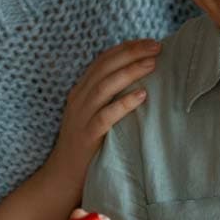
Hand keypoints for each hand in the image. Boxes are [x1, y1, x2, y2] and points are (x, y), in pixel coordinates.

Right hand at [45, 41, 159, 191]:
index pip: (103, 60)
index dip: (126, 47)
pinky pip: (105, 116)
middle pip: (105, 67)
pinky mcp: (87, 136)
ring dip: (130, 72)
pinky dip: (124, 103)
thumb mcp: (94, 115)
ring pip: (105, 86)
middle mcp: (79, 99)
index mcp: (81, 91)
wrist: (62, 178)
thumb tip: (141, 82)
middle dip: (132, 53)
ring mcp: (81, 116)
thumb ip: (109, 98)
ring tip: (153, 64)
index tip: (149, 41)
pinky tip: (142, 95)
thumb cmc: (86, 146)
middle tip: (158, 46)